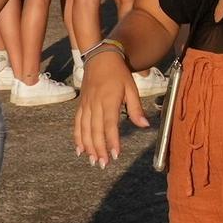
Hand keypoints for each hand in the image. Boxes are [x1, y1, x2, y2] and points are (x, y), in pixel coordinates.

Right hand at [73, 50, 143, 166]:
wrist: (99, 58)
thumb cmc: (118, 73)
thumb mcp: (131, 88)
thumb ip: (136, 108)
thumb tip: (144, 125)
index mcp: (109, 100)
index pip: (110, 124)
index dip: (112, 140)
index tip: (115, 154)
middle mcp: (95, 104)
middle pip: (95, 131)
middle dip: (99, 149)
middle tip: (103, 164)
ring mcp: (86, 105)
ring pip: (85, 129)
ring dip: (88, 147)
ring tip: (93, 161)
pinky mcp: (81, 105)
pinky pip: (77, 124)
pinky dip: (77, 137)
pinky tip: (80, 150)